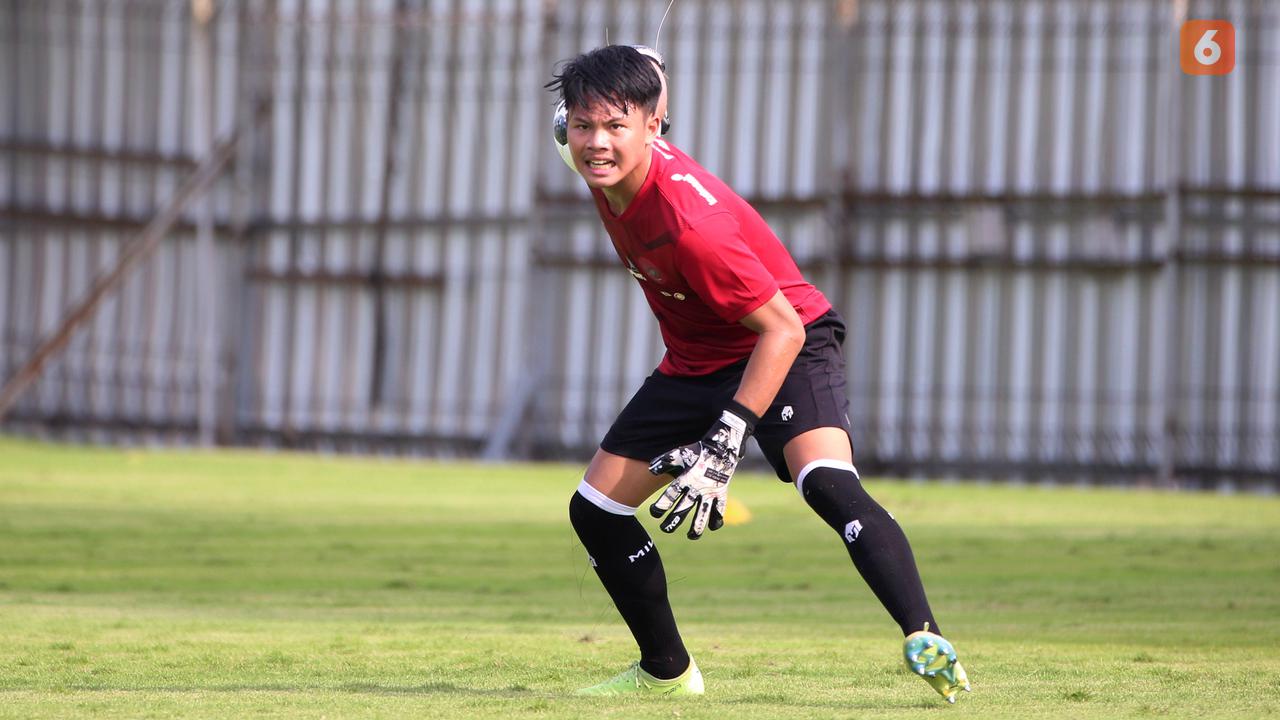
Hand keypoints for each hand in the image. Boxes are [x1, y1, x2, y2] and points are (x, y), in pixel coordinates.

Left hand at [648, 402, 756, 538]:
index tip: (655, 513)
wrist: (722, 446)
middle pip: (684, 508)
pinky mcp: (722, 492)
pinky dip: (717, 518)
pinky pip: (720, 508)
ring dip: (697, 526)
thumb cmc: (698, 450)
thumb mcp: (680, 452)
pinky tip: (713, 527)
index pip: (671, 495)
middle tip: (665, 529)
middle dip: (674, 520)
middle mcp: (698, 487)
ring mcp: (711, 491)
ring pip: (703, 513)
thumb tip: (650, 470)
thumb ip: (665, 461)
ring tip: (692, 536)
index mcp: (686, 478)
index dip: (661, 505)